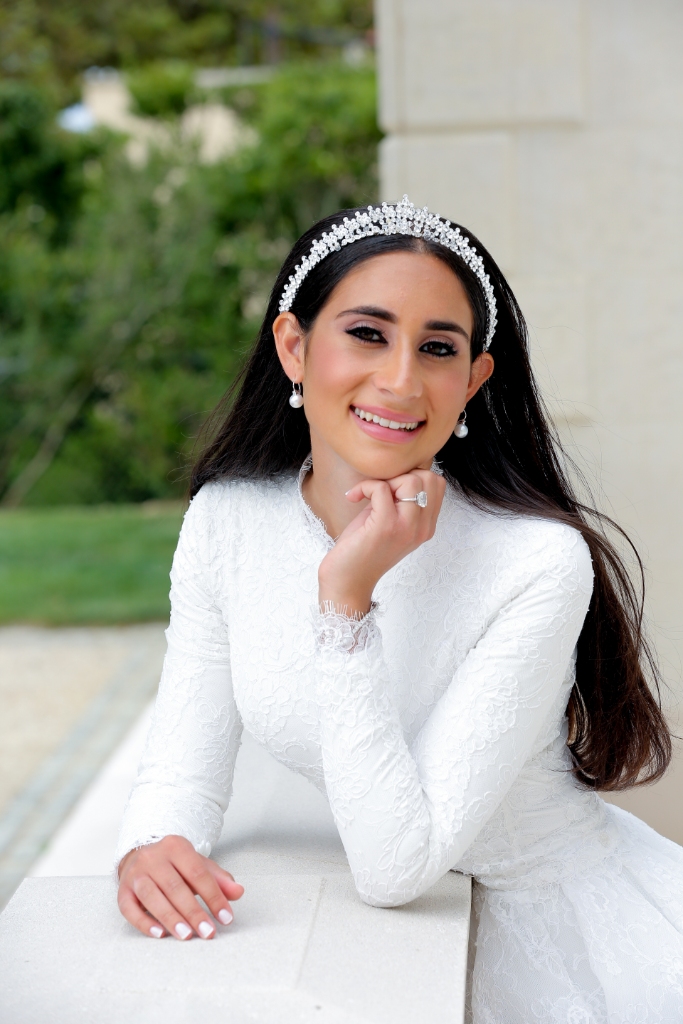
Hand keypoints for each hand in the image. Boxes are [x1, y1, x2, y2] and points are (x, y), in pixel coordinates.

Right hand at [117, 834, 243, 939]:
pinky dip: (144, 923)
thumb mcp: (198, 865)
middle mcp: (153, 857)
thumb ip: (219, 879)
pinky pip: (130, 908)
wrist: (140, 855)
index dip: (214, 896)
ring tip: (186, 935)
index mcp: (176, 847)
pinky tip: (160, 934)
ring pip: (152, 897)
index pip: (198, 873)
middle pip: (175, 887)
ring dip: (170, 918)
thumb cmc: (174, 865)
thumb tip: (238, 892)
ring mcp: (135, 873)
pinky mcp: (122, 890)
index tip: (226, 918)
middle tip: (208, 932)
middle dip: (193, 912)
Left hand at [318, 468, 445, 615]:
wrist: (347, 581)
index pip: (437, 484)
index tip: (390, 490)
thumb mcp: (390, 521)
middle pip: (429, 478)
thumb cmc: (362, 549)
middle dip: (401, 475)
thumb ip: (401, 500)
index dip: (411, 476)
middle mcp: (422, 529)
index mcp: (426, 527)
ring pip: (412, 480)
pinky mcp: (385, 526)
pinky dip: (365, 487)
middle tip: (379, 492)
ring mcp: (406, 528)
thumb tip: (399, 470)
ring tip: (368, 495)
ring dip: (385, 480)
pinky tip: (353, 498)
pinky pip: (382, 488)